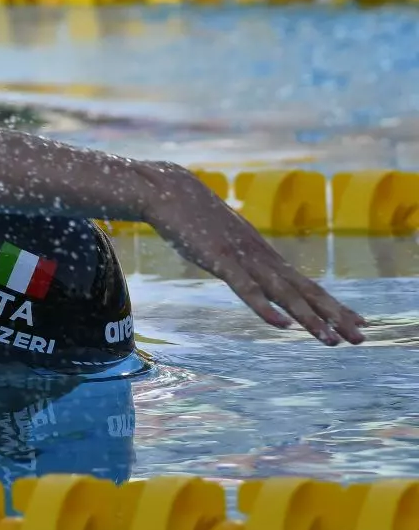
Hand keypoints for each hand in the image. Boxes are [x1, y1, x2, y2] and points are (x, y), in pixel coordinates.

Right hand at [137, 163, 365, 345]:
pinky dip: (265, 308)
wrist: (168, 189)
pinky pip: (247, 289)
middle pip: (305, 291)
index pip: (305, 284)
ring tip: (332, 341)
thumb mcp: (219, 240)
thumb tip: (238, 268)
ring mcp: (243, 258)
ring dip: (310, 319)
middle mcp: (262, 257)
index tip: (357, 321)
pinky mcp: (220, 261)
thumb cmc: (190, 215)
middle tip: (362, 337)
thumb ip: (233, 255)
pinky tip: (283, 326)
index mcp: (262, 255)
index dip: (332, 304)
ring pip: (283, 294)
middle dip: (335, 315)